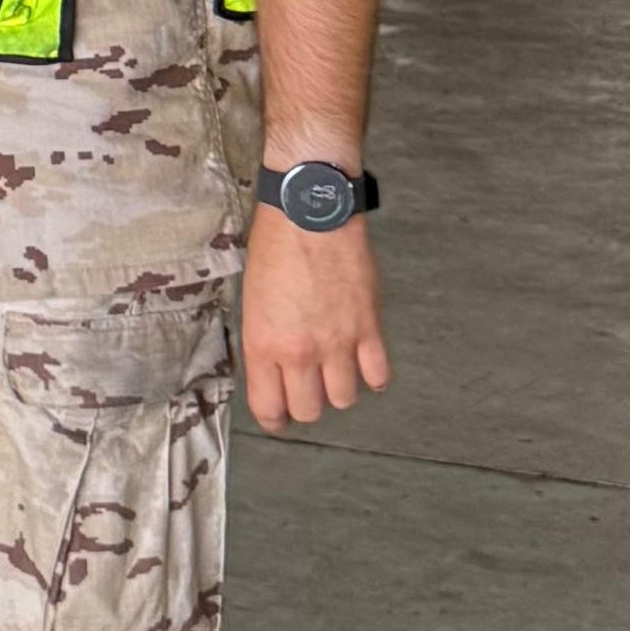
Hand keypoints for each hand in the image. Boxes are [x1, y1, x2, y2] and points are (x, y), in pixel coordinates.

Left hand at [240, 209, 388, 430]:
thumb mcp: (251, 297)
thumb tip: (272, 366)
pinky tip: (362, 362)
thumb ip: (263, 338)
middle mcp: (301, 352)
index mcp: (264, 343)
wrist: (309, 212)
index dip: (273, 417)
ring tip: (332, 371)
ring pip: (345, 399)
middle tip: (305, 389)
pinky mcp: (369, 329)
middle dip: (305, 404)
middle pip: (309, 410)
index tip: (276, 416)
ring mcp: (339, 343)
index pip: (269, 407)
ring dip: (338, 389)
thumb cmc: (273, 245)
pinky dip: (371, 376)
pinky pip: (378, 376)